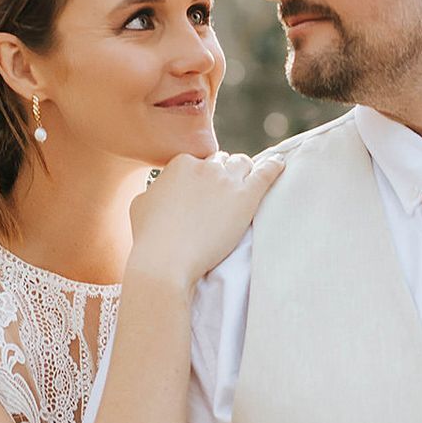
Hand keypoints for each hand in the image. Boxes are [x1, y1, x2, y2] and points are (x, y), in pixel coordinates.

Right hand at [128, 152, 284, 285]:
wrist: (165, 261)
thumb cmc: (149, 239)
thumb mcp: (140, 204)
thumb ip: (154, 190)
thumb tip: (157, 190)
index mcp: (179, 164)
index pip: (199, 162)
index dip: (203, 177)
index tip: (205, 191)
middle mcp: (204, 166)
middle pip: (222, 161)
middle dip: (223, 174)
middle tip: (225, 193)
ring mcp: (226, 180)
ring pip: (243, 164)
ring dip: (245, 172)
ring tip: (249, 183)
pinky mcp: (246, 197)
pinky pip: (266, 172)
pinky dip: (274, 166)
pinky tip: (281, 164)